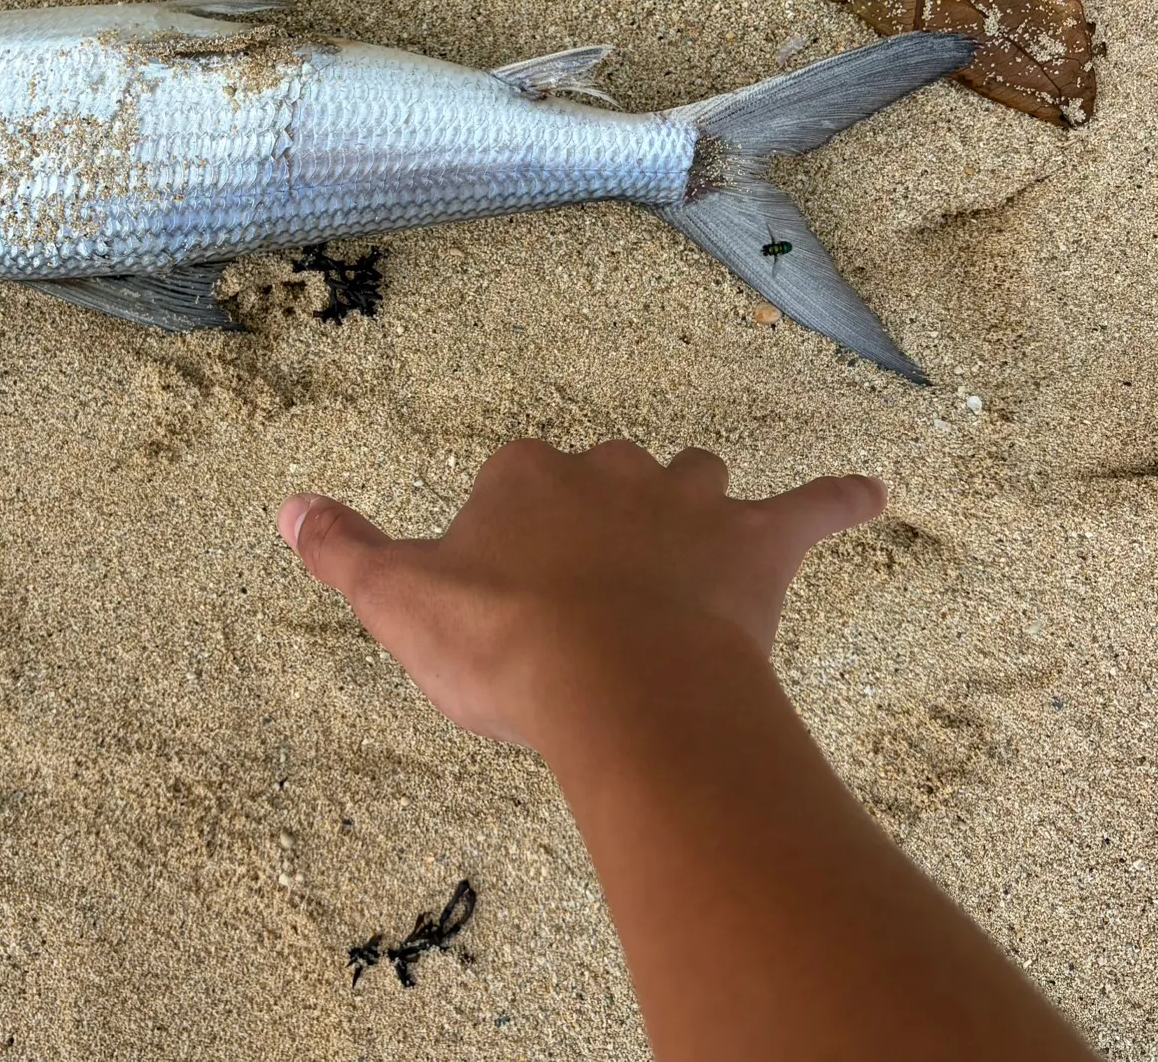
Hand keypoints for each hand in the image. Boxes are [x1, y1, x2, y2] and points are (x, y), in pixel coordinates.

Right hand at [277, 440, 885, 749]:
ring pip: (694, 481)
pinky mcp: (753, 544)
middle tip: (593, 584)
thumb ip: (343, 550)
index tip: (510, 586)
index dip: (513, 530)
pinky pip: (807, 508)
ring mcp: (686, 504)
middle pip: (606, 475)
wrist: (619, 687)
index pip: (515, 479)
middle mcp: (606, 471)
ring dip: (693, 504)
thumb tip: (286, 506)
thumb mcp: (400, 603)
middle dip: (603, 513)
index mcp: (524, 478)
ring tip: (693, 538)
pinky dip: (837, 501)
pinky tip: (870, 493)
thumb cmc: (505, 646)